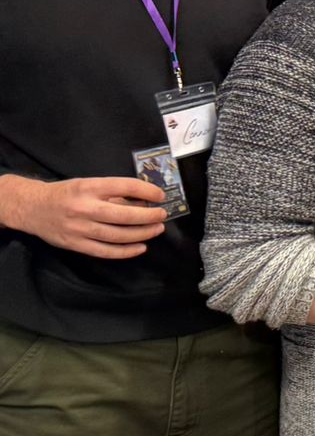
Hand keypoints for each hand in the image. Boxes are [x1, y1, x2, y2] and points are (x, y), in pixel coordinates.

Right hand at [0, 175, 166, 258]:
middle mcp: (83, 208)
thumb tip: (143, 201)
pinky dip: (125, 251)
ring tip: (157, 229)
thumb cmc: (65, 194)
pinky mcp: (74, 244)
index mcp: (88, 187)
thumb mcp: (87, 184)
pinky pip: (104, 251)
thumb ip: (112, 193)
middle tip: (162, 215)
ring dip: (141, 233)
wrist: (31, 208)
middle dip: (148, 216)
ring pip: (116, 235)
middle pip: (123, 215)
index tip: (160, 195)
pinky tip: (140, 247)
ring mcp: (78, 228)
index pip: (124, 186)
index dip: (146, 191)